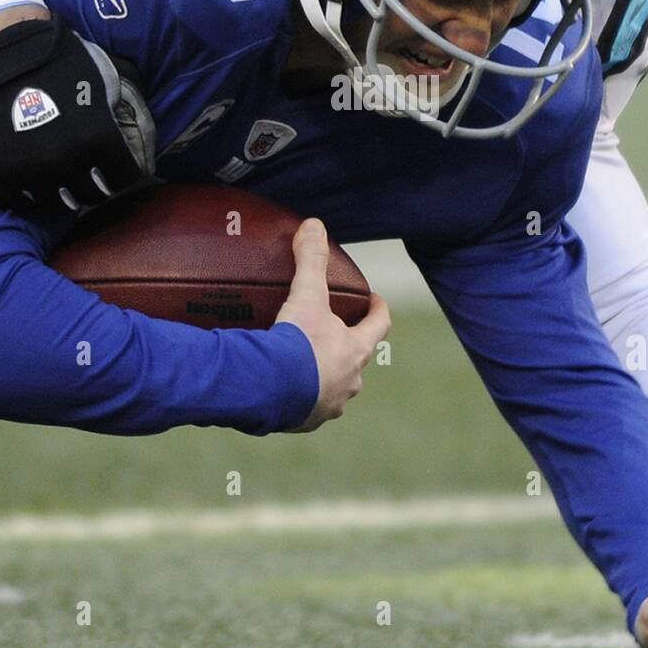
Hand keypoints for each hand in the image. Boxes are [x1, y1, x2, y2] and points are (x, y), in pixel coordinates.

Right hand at [0, 12, 155, 212]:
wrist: (13, 54)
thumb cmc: (66, 67)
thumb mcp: (105, 91)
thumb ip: (120, 124)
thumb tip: (138, 149)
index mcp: (97, 139)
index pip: (126, 179)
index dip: (125, 173)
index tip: (118, 168)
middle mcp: (63, 161)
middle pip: (93, 196)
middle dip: (97, 186)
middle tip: (91, 176)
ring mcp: (27, 170)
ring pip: (59, 204)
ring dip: (64, 192)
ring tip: (64, 178)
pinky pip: (21, 202)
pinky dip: (31, 194)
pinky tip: (37, 180)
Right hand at [276, 219, 390, 432]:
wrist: (268, 389)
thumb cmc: (296, 344)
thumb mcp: (305, 296)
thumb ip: (311, 260)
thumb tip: (314, 224)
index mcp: (356, 350)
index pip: (379, 325)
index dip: (378, 310)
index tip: (374, 300)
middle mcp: (350, 381)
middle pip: (357, 359)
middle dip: (347, 346)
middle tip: (331, 332)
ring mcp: (329, 405)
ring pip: (334, 388)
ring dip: (324, 376)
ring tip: (304, 365)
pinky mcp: (305, 422)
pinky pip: (307, 408)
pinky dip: (300, 399)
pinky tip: (284, 391)